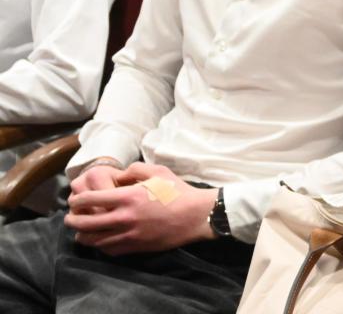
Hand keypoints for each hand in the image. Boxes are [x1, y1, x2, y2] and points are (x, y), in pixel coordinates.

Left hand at [64, 162, 218, 254]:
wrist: (196, 215)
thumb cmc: (178, 191)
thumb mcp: (158, 172)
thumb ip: (134, 170)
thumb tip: (118, 175)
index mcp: (128, 197)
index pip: (90, 199)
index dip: (77, 199)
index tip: (75, 199)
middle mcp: (124, 217)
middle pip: (85, 222)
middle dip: (72, 219)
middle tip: (70, 216)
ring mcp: (129, 234)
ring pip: (93, 240)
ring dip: (82, 235)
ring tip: (80, 230)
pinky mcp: (135, 247)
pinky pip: (108, 249)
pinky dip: (99, 245)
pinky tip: (99, 240)